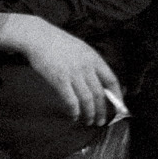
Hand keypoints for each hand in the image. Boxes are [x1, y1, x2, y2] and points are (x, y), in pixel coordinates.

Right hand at [0, 13, 122, 125]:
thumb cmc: (59, 44)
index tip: (119, 107)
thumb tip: (100, 83)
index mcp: (94, 58)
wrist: (39, 37)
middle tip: (101, 121)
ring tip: (88, 121)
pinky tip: (74, 116)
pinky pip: (71, 100)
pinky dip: (74, 111)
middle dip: (102, 111)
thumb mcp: (81, 49)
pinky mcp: (59, 79)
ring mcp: (73, 73)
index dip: (117, 96)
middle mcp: (86, 67)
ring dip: (89, 114)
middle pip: (100, 94)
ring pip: (87, 99)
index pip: (112, 80)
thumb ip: (91, 64)